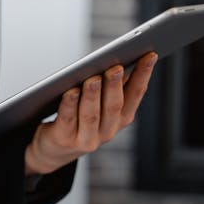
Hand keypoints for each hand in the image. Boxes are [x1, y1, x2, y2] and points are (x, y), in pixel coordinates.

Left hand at [24, 52, 157, 174]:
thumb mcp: (99, 104)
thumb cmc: (78, 118)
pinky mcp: (65, 139)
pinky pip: (68, 119)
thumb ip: (109, 86)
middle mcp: (108, 131)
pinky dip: (70, 104)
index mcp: (121, 118)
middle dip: (115, 85)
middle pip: (113, 106)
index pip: (135, 94)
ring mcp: (87, 138)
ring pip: (91, 114)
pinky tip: (70, 91)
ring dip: (93, 95)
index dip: (143, 75)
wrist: (54, 148)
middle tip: (116, 67)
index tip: (149, 55)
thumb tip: (119, 59)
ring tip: (93, 79)